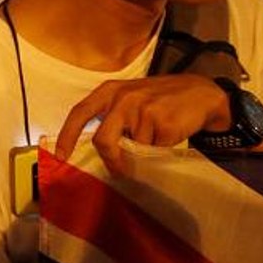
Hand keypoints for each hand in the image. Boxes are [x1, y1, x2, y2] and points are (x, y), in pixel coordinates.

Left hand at [55, 75, 229, 176]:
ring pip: (133, 149)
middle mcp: (123, 98)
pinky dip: (160, 149)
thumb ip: (111, 117)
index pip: (79, 113)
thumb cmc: (158, 98)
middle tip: (119, 170)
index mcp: (109, 91)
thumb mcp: (129, 97)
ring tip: (156, 136)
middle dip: (110, 160)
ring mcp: (144, 110)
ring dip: (144, 151)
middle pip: (103, 140)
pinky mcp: (164, 123)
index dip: (67, 136)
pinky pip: (155, 150)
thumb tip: (96, 150)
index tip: (61, 155)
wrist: (201, 92)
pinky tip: (168, 135)